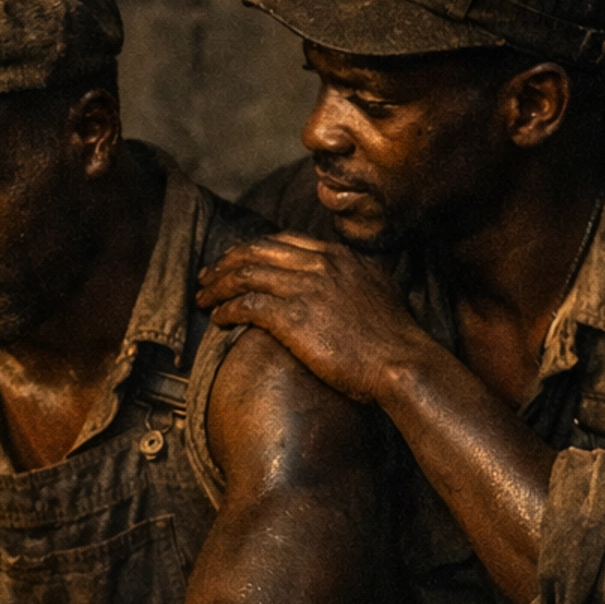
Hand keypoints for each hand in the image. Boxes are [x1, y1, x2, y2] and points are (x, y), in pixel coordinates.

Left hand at [198, 232, 421, 404]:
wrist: (402, 362)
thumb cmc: (395, 338)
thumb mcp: (380, 289)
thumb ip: (358, 276)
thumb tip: (352, 275)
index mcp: (337, 256)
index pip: (282, 241)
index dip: (252, 250)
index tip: (235, 262)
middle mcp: (318, 264)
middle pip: (256, 251)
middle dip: (225, 263)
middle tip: (207, 277)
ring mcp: (305, 289)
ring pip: (246, 274)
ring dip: (218, 286)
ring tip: (203, 297)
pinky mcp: (293, 317)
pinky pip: (247, 304)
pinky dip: (227, 309)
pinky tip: (218, 318)